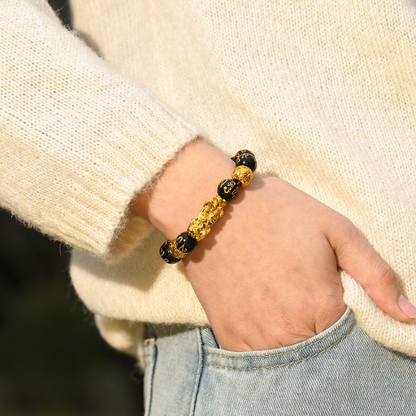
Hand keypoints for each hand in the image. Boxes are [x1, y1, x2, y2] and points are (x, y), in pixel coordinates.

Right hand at [132, 140, 415, 350]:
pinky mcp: (228, 335)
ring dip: (295, 343)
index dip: (349, 325)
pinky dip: (268, 346)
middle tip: (306, 300)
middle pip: (320, 357)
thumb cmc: (277, 212)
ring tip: (286, 306)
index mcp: (321, 305)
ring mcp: (254, 337)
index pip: (353, 345)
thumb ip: (377, 274)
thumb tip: (410, 315)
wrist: (213, 208)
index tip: (334, 303)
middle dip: (322, 336)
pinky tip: (267, 316)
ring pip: (289, 363)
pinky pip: (256, 361)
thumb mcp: (336, 229)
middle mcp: (288, 331)